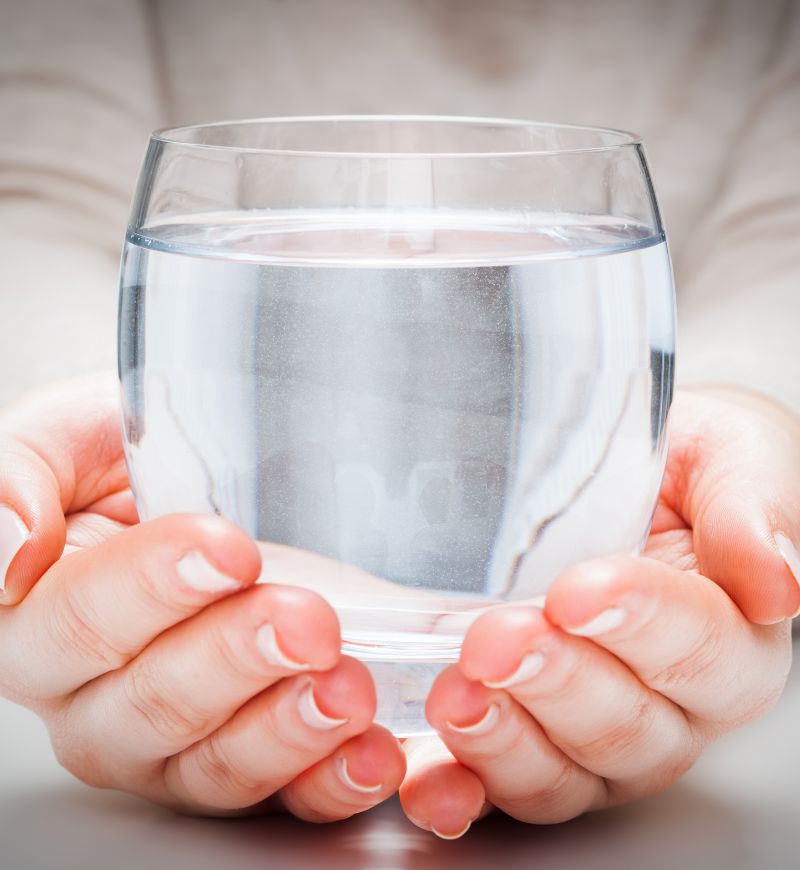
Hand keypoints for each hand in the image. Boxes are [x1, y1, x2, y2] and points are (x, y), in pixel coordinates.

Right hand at [0, 374, 404, 818]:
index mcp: (44, 620)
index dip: (150, 592)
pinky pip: (286, 795)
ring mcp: (179, 742)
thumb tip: (7, 550)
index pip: (77, 623)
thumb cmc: (140, 459)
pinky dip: (334, 780)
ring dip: (288, 730)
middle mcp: (101, 699)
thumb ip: (21, 473)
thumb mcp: (74, 436)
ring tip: (345, 688)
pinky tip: (370, 750)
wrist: (227, 481)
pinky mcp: (256, 758)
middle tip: (304, 619)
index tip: (225, 551)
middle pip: (153, 707)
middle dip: (235, 660)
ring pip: (217, 766)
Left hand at [399, 388, 798, 837]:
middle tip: (499, 639)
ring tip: (457, 694)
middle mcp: (666, 708)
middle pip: (624, 727)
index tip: (579, 592)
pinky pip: (494, 786)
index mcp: (728, 640)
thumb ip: (751, 509)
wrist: (603, 473)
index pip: (701, 650)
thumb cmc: (676, 466)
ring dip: (502, 739)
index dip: (640, 625)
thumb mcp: (728, 456)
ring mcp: (589, 738)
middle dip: (556, 683)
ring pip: (560, 773)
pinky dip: (456, 788)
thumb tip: (776, 583)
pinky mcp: (522, 743)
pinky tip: (425, 775)